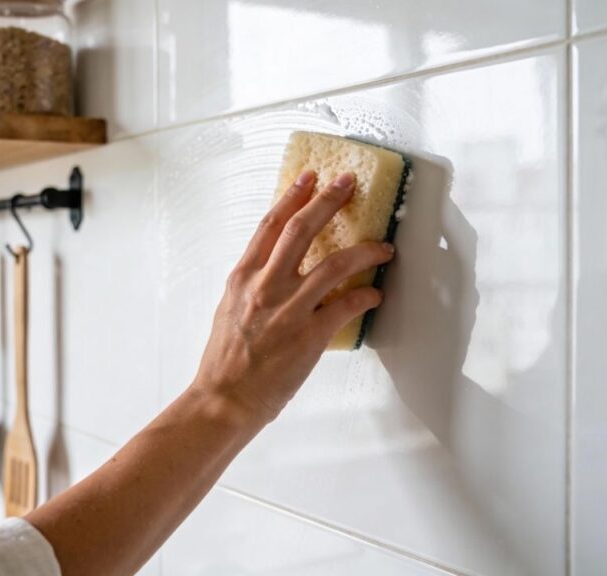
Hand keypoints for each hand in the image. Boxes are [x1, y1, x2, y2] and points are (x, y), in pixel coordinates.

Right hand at [192, 170, 394, 424]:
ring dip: (365, 250)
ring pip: (335, 264)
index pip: (271, 225)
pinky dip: (366, 296)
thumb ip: (254, 284)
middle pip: (302, 229)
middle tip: (348, 183)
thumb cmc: (225, 360)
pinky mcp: (309, 336)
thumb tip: (277, 267)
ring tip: (382, 247)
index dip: (293, 195)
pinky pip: (347, 305)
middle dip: (329, 201)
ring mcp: (288, 310)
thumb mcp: (230, 308)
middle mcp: (265, 287)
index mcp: (243, 277)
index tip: (310, 176)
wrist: (223, 399)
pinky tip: (374, 294)